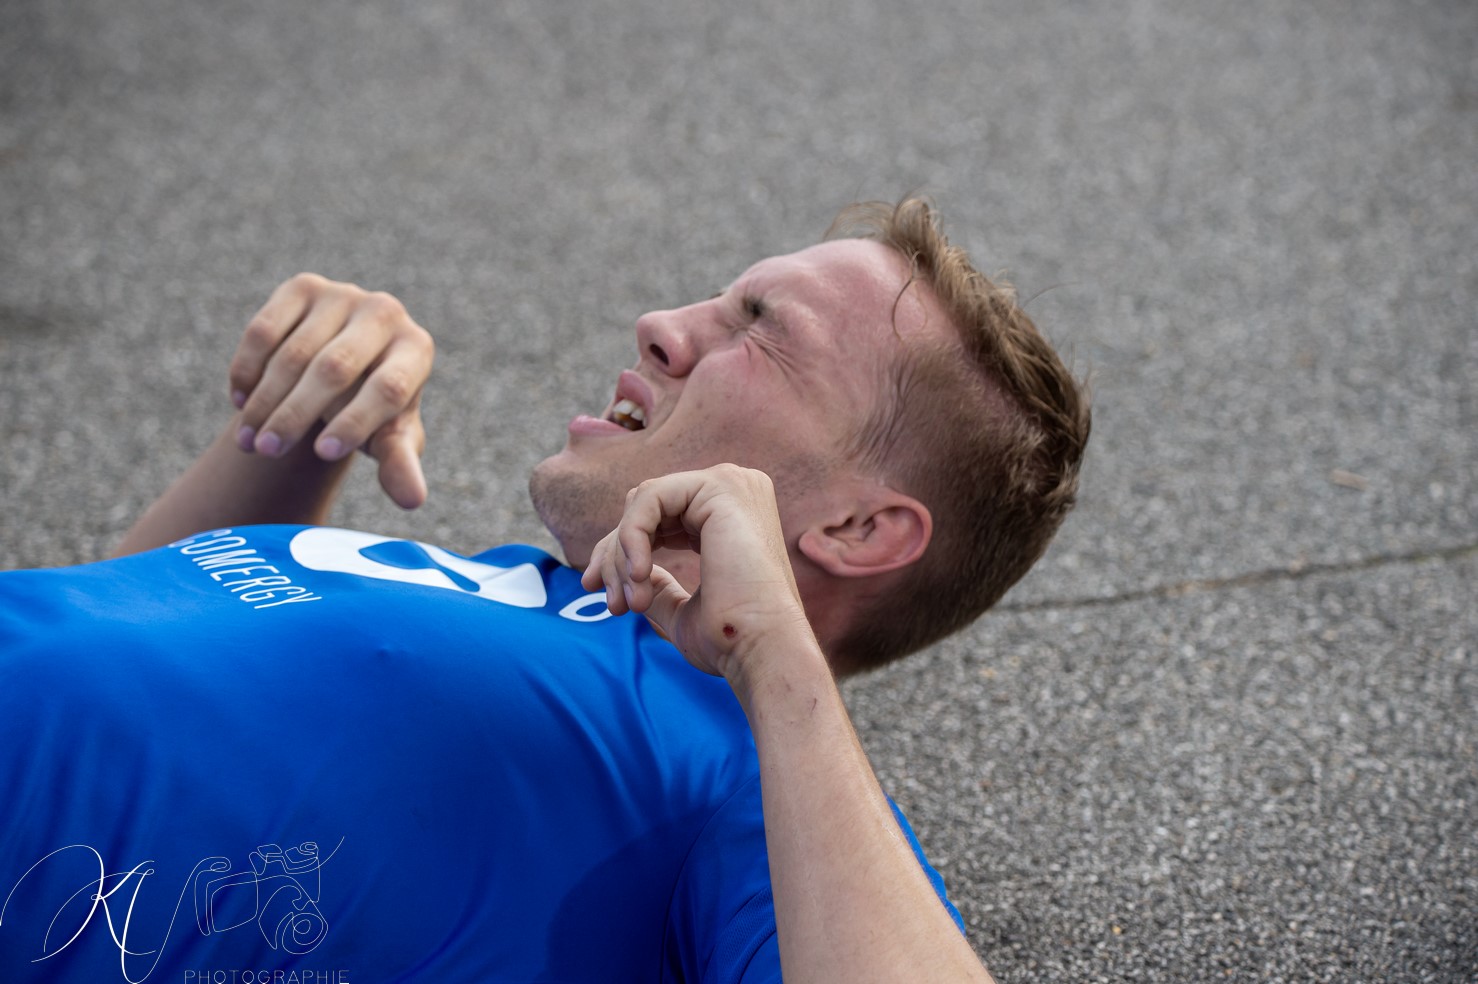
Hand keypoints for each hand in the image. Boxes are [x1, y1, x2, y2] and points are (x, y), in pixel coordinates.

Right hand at [228, 273, 433, 508]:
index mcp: (416, 350)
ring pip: (293, 352)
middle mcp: (385, 312)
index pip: (388, 387)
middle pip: (335, 368)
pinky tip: (240, 403)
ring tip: (249, 442)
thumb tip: (412, 500)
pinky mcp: (303, 288)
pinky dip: (248, 369)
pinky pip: (265, 330)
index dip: (355, 422)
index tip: (323, 455)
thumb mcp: (388, 438)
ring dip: (265, 400)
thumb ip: (400, 464)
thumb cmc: (373, 412)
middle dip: (296, 414)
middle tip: (268, 452)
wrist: (345, 370)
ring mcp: (343, 296)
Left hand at [580, 464, 815, 681]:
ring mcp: (730, 484)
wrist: (762, 649)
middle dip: (615, 556)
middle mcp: (734, 492)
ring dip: (622, 555)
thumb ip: (657, 585)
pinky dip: (632, 537)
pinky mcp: (719, 486)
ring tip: (629, 601)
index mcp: (731, 517)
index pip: (659, 519)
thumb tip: (629, 575)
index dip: (620, 553)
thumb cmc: (731, 639)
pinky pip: (650, 498)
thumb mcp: (682, 608)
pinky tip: (639, 575)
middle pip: (646, 509)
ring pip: (642, 504)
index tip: (601, 593)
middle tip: (610, 603)